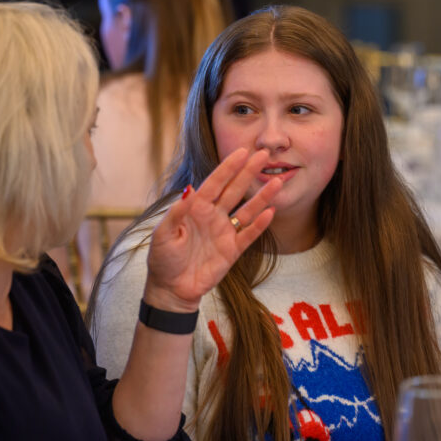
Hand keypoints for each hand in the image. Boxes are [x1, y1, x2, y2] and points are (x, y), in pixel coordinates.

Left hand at [143, 148, 280, 311]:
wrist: (171, 289)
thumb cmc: (163, 260)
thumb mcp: (163, 235)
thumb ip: (176, 213)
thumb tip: (188, 190)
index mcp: (195, 209)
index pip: (215, 183)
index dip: (228, 168)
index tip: (242, 152)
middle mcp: (213, 216)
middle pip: (234, 190)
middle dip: (249, 172)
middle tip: (264, 155)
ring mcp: (224, 232)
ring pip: (247, 210)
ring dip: (261, 197)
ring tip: (277, 183)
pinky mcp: (232, 250)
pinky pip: (249, 235)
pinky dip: (260, 225)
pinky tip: (270, 213)